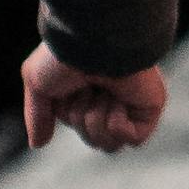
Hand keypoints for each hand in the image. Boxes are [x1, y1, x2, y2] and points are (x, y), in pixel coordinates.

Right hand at [21, 43, 167, 153]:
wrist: (93, 44)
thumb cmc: (64, 57)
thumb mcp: (38, 85)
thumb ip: (38, 116)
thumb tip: (38, 144)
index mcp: (90, 91)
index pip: (78, 126)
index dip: (68, 115)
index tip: (69, 89)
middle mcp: (113, 97)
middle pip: (94, 141)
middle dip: (81, 120)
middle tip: (86, 90)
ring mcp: (133, 103)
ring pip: (110, 145)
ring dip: (96, 122)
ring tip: (102, 93)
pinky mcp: (150, 107)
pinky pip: (134, 140)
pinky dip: (117, 126)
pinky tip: (117, 100)